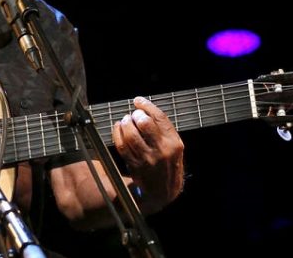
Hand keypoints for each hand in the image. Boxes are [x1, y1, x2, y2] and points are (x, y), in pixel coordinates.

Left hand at [112, 96, 183, 212]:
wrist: (164, 191)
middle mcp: (162, 150)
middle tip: (134, 114)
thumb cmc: (168, 164)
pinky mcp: (135, 165)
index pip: (160, 118)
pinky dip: (117, 134)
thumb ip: (163, 130)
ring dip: (125, 124)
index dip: (147, 106)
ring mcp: (147, 158)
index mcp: (174, 143)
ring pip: (131, 135)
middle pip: (145, 125)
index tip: (138, 100)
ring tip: (125, 120)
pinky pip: (122, 146)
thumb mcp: (175, 147)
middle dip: (136, 115)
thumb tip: (145, 109)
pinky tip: (118, 128)